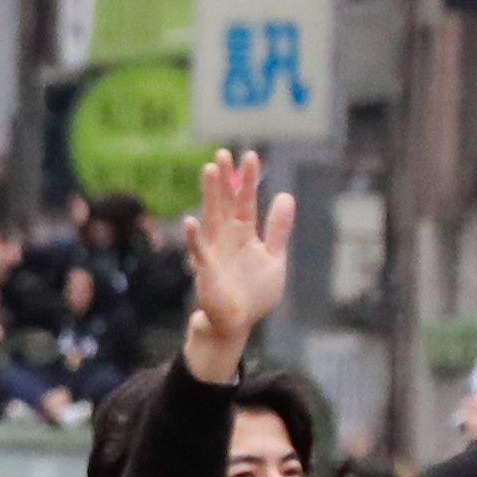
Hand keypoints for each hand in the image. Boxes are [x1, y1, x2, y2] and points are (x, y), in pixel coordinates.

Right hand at [177, 151, 295, 384]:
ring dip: (210, 195)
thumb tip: (286, 196)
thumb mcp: (275, 258)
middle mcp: (227, 238)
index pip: (246, 201)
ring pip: (212, 218)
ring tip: (209, 171)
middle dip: (225, 179)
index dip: (248, 180)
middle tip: (224, 153)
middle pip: (226, 203)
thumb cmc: (254, 293)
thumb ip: (278, 229)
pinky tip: (190, 222)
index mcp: (244, 234)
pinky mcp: (207, 272)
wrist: (237, 324)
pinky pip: (199, 252)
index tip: (251, 156)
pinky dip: (194, 239)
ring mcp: (215, 253)